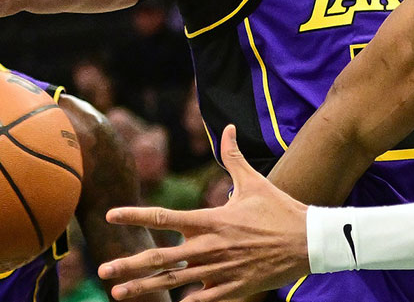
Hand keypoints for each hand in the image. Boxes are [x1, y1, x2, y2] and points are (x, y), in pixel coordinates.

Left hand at [99, 126, 309, 300]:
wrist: (309, 242)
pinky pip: (200, 300)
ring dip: (144, 289)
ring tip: (118, 295)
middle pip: (160, 257)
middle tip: (103, 270)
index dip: (135, 214)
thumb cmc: (280, 209)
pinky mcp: (232, 289)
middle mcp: (209, 247)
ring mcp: (219, 271)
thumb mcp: (254, 181)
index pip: (164, 216)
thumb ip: (233, 157)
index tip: (111, 215)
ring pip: (173, 283)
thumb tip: (226, 129)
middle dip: (129, 265)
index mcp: (211, 219)